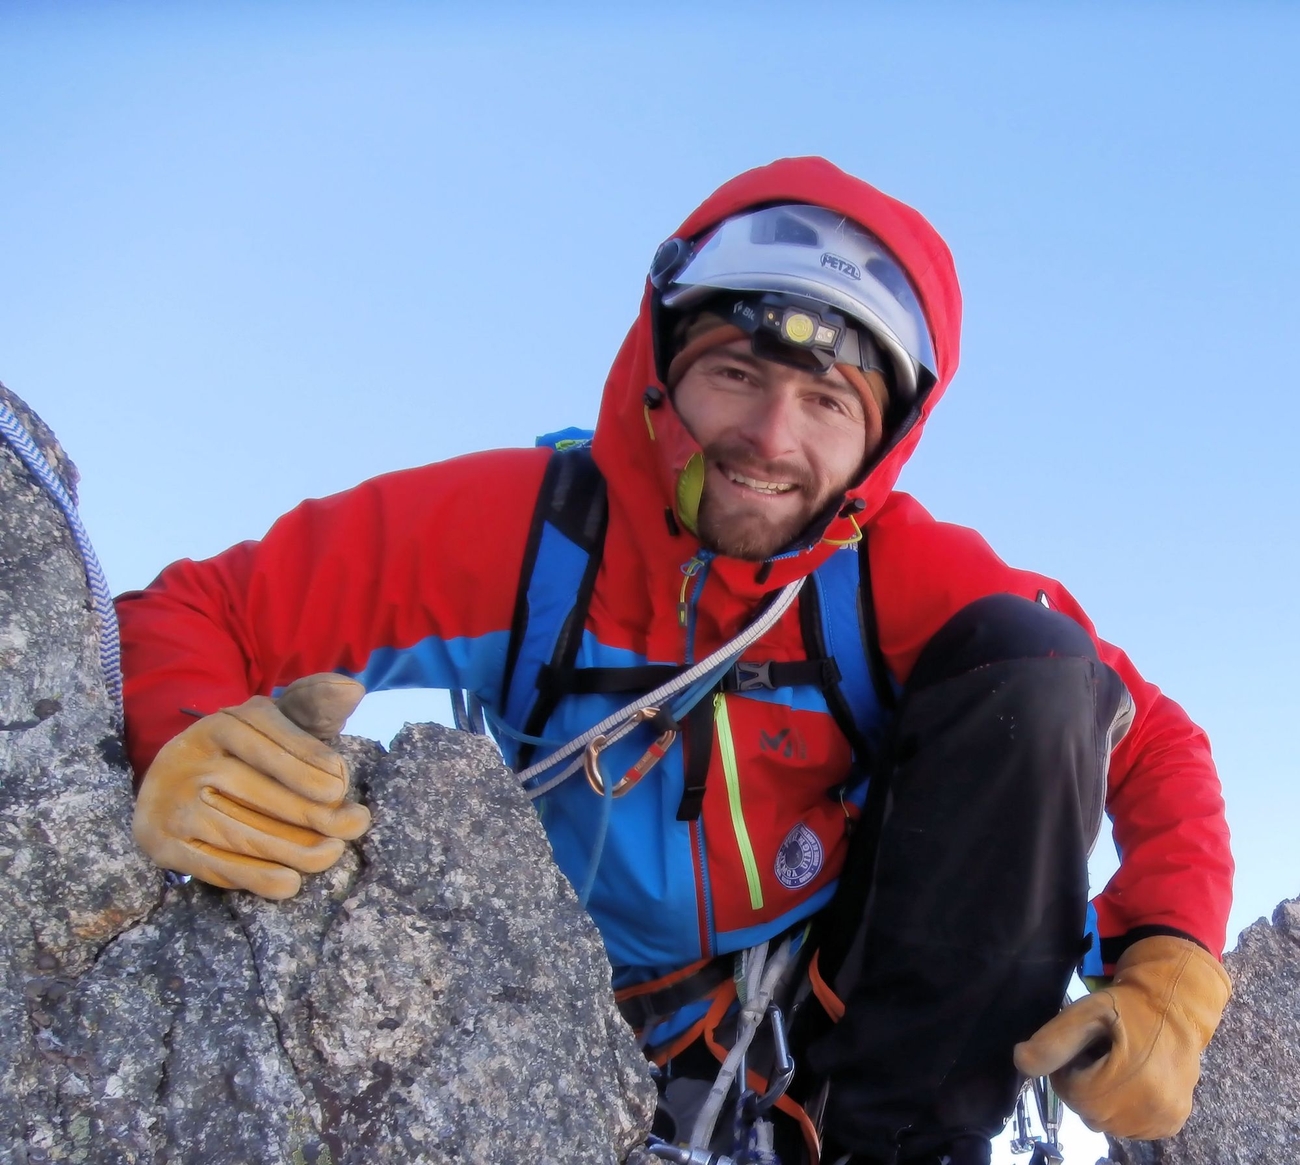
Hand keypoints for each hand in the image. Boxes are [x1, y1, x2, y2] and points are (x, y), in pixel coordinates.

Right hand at [132, 673, 371, 897]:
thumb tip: (353, 689)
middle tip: (354, 825)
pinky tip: (290, 882)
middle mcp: (191, 758)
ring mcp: (173, 803)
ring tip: (332, 853)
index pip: (269, 740)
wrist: (169, 785)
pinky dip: (256, 878)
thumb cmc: (244, 753)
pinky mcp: (163, 843)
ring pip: (244, 833)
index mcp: (222, 723)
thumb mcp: (273, 722)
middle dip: (314, 812)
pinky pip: (216, 865)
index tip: (342, 786)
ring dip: (295, 849)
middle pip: (260, 791)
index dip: (309, 763)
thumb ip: (313, 704)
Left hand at [1014, 935, 1230, 1138]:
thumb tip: (1021, 1062)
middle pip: (1090, 1114)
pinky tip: (1128, 1083)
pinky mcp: (1172, 1124)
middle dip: (1082, 1087)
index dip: (1066, 1073)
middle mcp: (1153, 1107)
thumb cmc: (1126, 1007)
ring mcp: (1164, 1119)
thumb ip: (1054, 1040)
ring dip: (1101, 1101)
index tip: (1078, 1051)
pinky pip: (1129, 1129)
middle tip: (1095, 1057)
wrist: (1175, 1008)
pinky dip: (1120, 1110)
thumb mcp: (1086, 1012)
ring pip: (1108, 1125)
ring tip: (1113, 1068)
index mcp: (1133, 1079)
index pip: (1074, 1096)